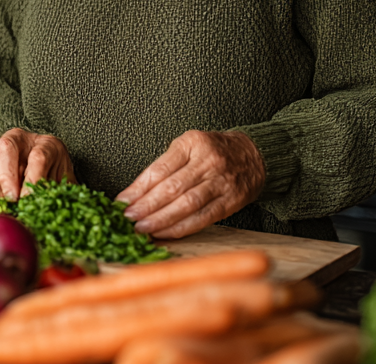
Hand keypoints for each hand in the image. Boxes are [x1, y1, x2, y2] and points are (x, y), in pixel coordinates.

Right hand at [0, 128, 74, 200]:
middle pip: (6, 147)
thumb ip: (55, 194)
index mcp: (48, 145)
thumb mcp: (63, 188)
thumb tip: (44, 210)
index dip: (32, 179)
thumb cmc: (55, 183)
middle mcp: (23, 139)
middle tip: (10, 199)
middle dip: (6, 176)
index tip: (27, 199)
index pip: (38, 157)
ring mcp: (1, 143)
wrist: (45, 176)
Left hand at [117, 130, 265, 238]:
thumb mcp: (187, 146)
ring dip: (161, 220)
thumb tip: (133, 194)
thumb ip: (163, 167)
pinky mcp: (231, 201)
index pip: (159, 170)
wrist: (254, 154)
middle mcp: (207, 162)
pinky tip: (165, 233)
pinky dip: (182, 228)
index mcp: (191, 144)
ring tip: (142, 228)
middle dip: (146, 207)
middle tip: (128, 219)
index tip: (122, 202)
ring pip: (187, 205)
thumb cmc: (212, 151)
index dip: (138, 189)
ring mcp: (221, 182)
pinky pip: (203, 217)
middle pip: (172, 188)